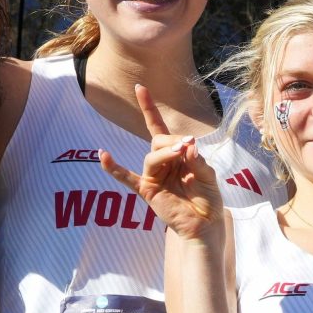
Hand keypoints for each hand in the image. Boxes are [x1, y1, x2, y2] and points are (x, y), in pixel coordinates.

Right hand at [99, 85, 226, 240]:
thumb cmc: (208, 198)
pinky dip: (114, 168)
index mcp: (175, 154)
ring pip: (151, 157)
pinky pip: (127, 178)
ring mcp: (153, 176)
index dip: (149, 109)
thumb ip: (199, 161)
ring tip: (180, 152)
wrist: (205, 224)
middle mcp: (162, 162)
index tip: (140, 88)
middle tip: (187, 147)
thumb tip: (189, 144)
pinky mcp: (147, 191)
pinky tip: (103, 156)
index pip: (159, 128)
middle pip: (158, 141)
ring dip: (165, 153)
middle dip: (172, 141)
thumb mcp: (209, 176)